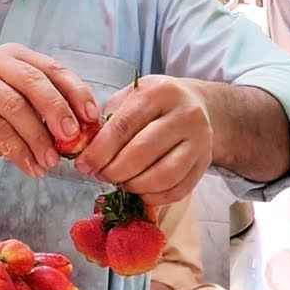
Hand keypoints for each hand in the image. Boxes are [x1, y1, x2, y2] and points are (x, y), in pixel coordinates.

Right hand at [0, 44, 100, 175]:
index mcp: (17, 56)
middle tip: (72, 137)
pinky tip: (33, 168)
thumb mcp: (25, 108)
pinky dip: (20, 153)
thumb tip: (84, 132)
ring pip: (15, 109)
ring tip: (52, 162)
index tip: (91, 117)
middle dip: (58, 110)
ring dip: (38, 139)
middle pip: (34, 82)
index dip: (76, 92)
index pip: (54, 69)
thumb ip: (50, 112)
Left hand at [75, 76, 213, 206]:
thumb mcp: (132, 97)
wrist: (199, 105)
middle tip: (101, 175)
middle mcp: (185, 114)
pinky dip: (153, 197)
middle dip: (114, 171)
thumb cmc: (156, 103)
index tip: (84, 166)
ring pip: (162, 176)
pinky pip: (177, 190)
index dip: (99, 151)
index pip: (123, 126)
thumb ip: (109, 120)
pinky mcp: (205, 163)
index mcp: (160, 92)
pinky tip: (140, 190)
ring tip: (121, 182)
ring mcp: (199, 140)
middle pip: (142, 153)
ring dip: (134, 186)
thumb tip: (88, 152)